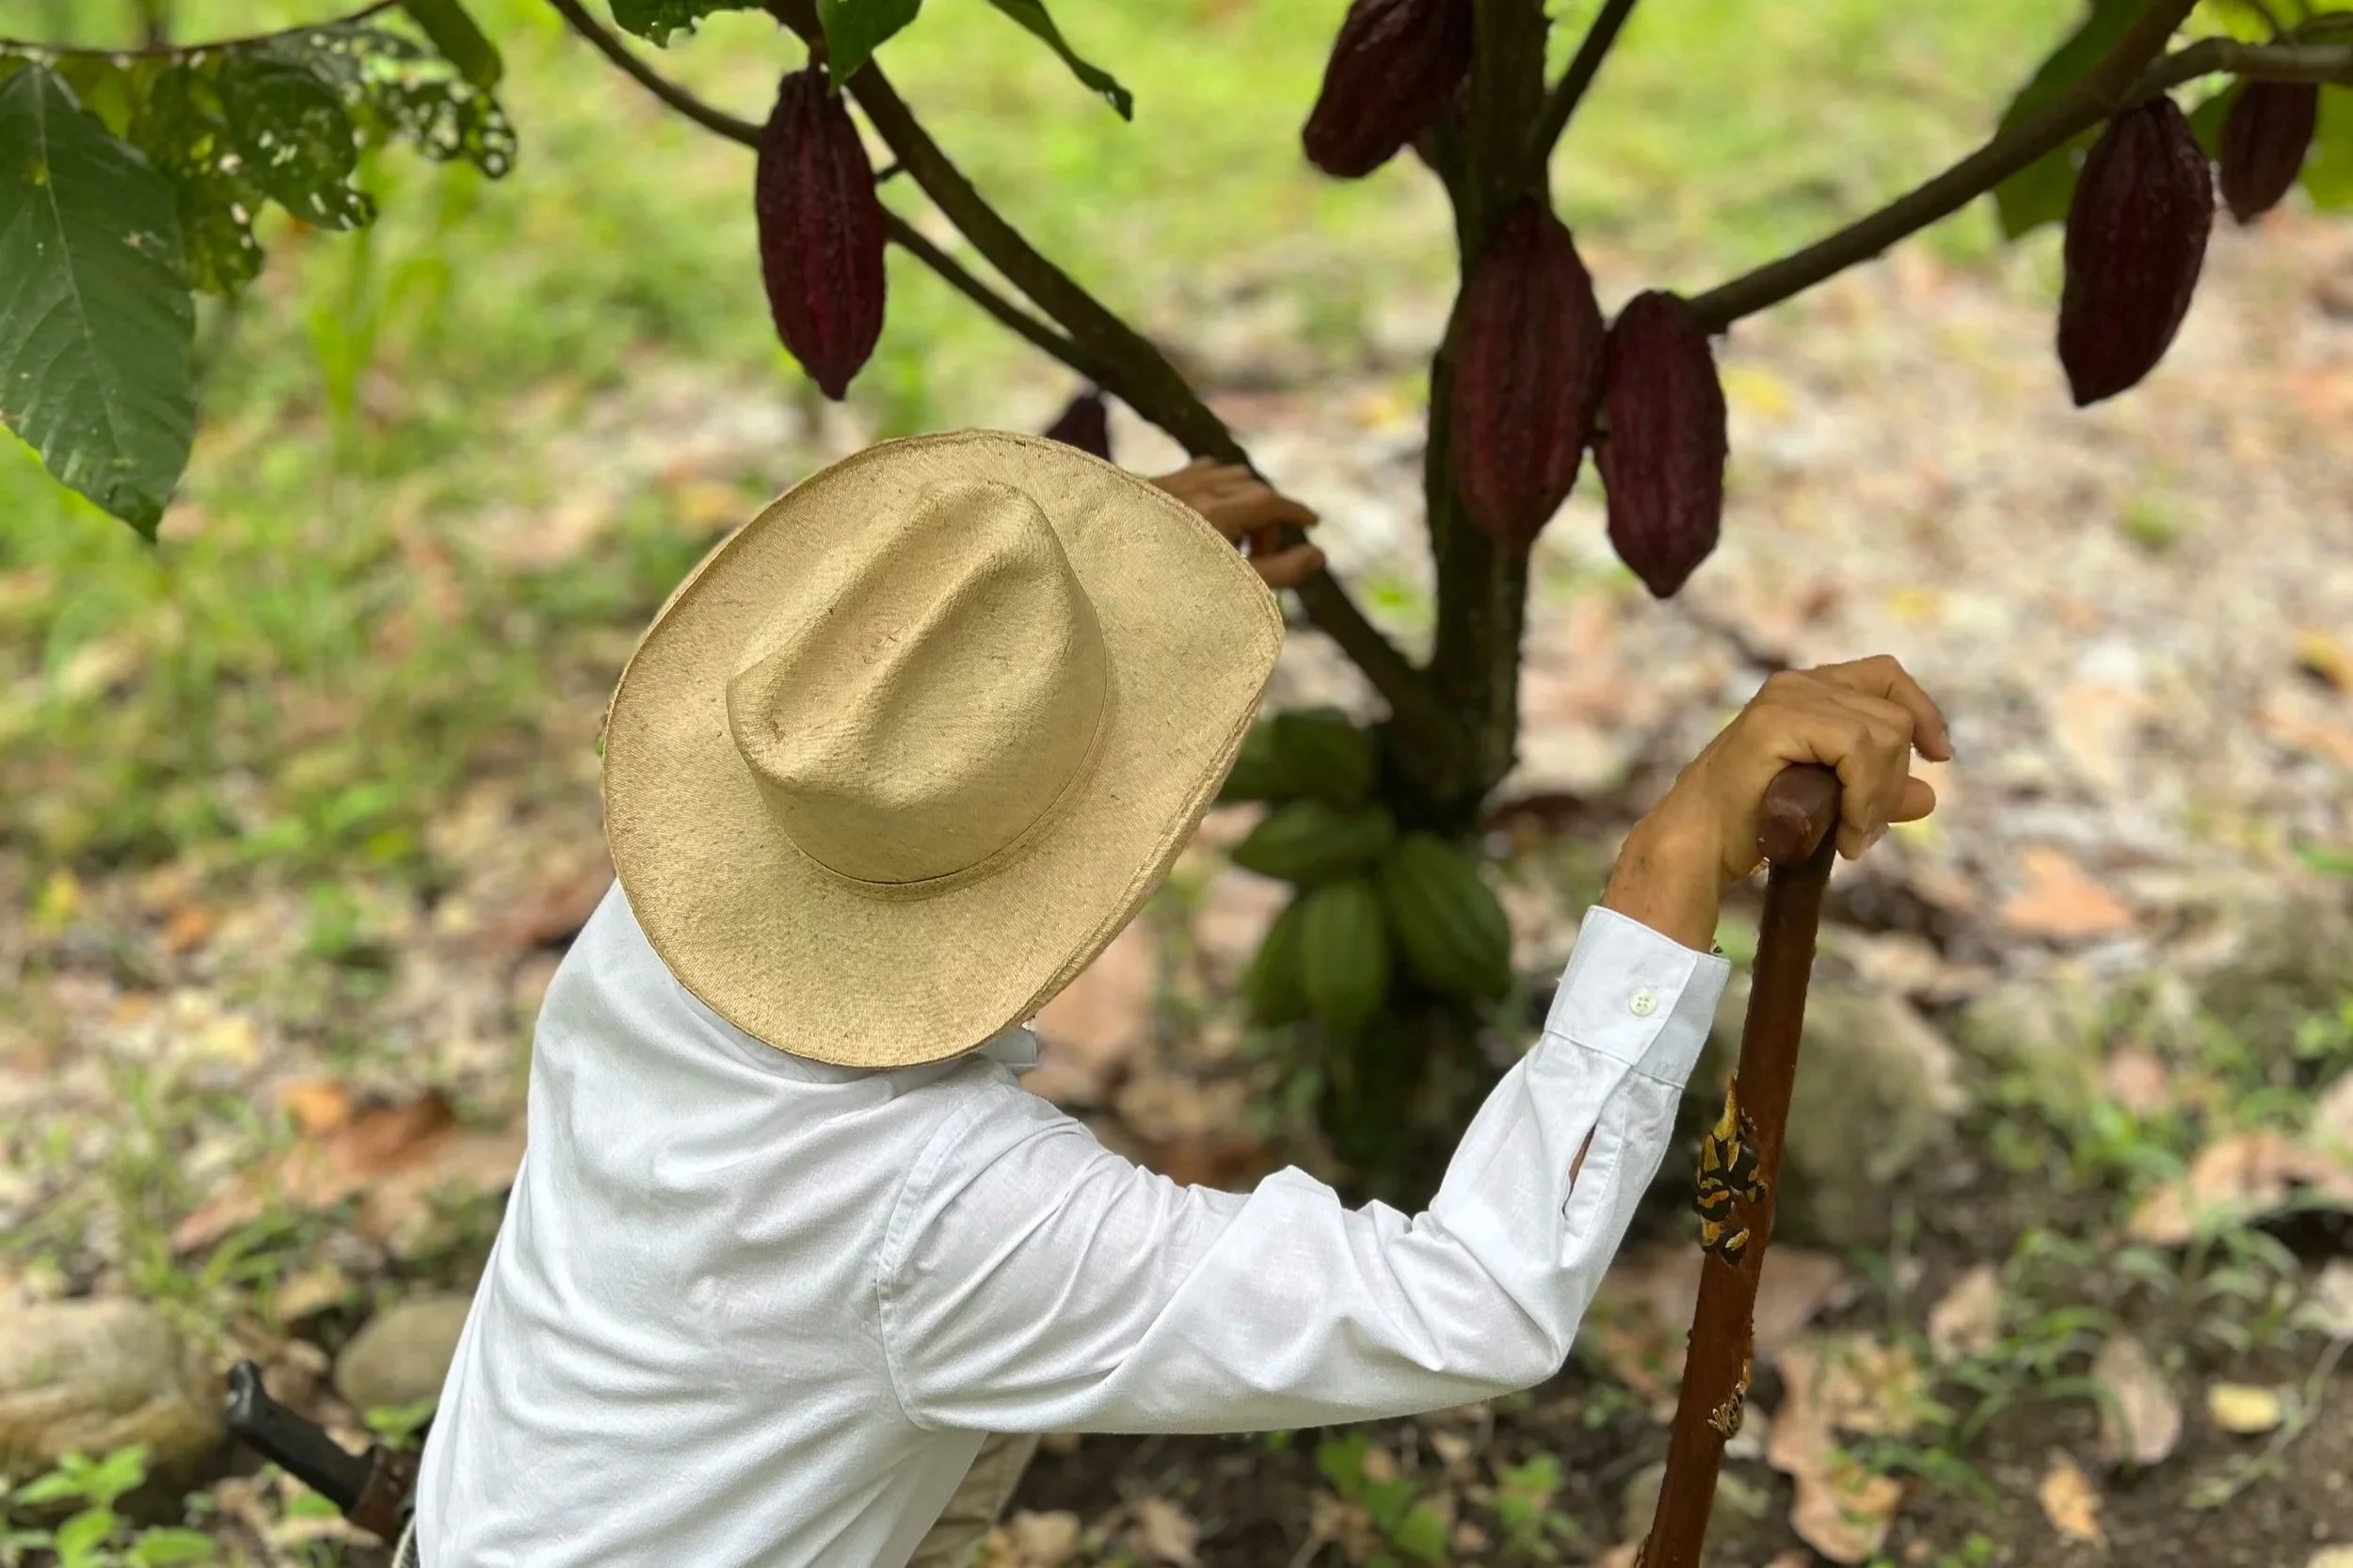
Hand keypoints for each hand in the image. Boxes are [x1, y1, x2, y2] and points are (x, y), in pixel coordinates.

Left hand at [1151, 458, 1325, 589]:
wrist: (1099, 577)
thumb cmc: (1166, 591)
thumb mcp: (1232, 585)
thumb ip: (1280, 571)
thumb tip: (1318, 555)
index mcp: (1216, 513)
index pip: (1270, 501)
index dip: (1296, 511)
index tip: (1313, 523)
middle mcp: (1195, 490)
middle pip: (1252, 490)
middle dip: (1265, 520)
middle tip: (1256, 559)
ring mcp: (1172, 484)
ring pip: (1225, 476)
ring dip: (1241, 501)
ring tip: (1230, 541)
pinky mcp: (1153, 485)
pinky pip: (1198, 471)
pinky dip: (1215, 485)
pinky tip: (1210, 508)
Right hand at [1659, 655, 1954, 885]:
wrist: (1701, 846)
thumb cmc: (1755, 824)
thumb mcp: (1831, 802)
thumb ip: (1876, 792)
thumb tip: (1929, 797)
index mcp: (1807, 689)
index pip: (1886, 676)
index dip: (1922, 710)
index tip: (1939, 757)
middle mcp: (1797, 683)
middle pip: (1893, 715)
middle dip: (1894, 779)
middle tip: (1865, 831)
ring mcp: (1786, 697)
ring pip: (1883, 733)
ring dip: (1878, 796)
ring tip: (1853, 838)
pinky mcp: (1777, 720)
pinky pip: (1857, 748)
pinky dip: (1865, 796)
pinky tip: (1846, 834)